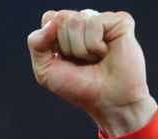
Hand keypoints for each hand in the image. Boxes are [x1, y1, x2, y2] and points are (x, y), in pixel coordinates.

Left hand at [27, 9, 156, 135]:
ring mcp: (102, 20)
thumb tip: (52, 21)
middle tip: (83, 62)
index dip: (52, 41)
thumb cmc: (80, 87)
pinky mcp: (120, 21)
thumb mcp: (45, 71)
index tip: (64, 59)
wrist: (108, 101)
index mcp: (65, 30)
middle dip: (68, 47)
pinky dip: (95, 45)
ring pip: (77, 21)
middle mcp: (84, 21)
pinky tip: (105, 53)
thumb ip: (36, 43)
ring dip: (82, 49)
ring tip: (95, 59)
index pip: (49, 18)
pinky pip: (95, 23)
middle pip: (61, 18)